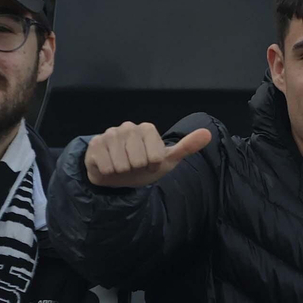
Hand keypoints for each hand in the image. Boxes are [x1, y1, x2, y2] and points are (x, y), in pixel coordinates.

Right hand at [84, 122, 212, 187]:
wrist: (117, 175)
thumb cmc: (144, 166)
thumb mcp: (167, 160)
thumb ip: (187, 147)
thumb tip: (208, 133)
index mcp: (147, 128)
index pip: (155, 156)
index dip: (153, 165)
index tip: (150, 163)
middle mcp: (127, 127)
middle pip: (138, 160)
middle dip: (138, 168)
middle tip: (135, 166)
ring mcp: (109, 134)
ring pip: (121, 163)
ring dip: (123, 171)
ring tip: (123, 166)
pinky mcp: (94, 144)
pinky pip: (105, 166)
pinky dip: (109, 172)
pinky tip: (109, 166)